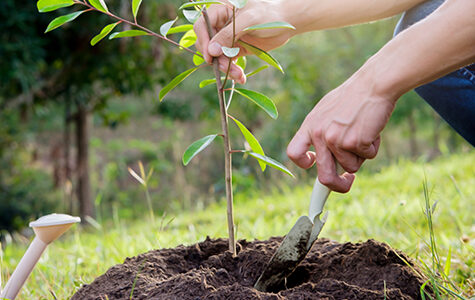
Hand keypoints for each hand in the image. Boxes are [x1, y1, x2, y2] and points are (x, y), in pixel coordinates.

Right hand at [194, 0, 295, 83]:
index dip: (204, 41)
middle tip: (227, 68)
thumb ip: (228, 34)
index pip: (202, 26)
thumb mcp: (248, 21)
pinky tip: (241, 77)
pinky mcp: (236, 49)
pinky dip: (233, 71)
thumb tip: (211, 51)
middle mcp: (221, 24)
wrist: (288, 22)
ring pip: (218, 56)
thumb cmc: (269, 14)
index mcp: (221, 10)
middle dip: (216, 58)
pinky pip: (228, 62)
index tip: (210, 57)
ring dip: (226, 68)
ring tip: (239, 75)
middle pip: (208, 44)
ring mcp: (228, 38)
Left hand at [286, 73, 395, 191]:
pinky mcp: (356, 142)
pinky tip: (372, 128)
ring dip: (361, 155)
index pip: (294, 153)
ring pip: (351, 166)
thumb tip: (321, 159)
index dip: (303, 163)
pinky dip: (373, 147)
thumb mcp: (327, 111)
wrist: (374, 84)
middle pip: (324, 176)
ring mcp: (337, 140)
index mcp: (310, 126)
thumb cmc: (353, 97)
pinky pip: (368, 157)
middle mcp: (320, 135)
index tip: (314, 164)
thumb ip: (322, 132)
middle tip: (347, 182)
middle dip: (337, 186)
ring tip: (364, 131)